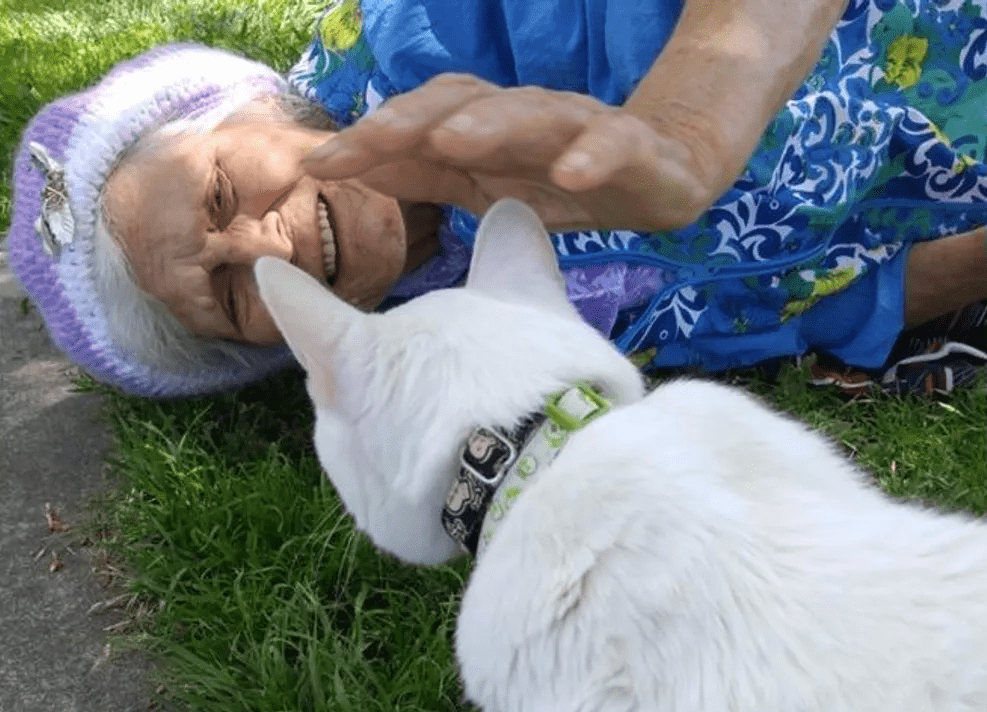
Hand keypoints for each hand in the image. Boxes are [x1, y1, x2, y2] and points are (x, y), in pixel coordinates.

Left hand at [303, 73, 723, 231]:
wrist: (660, 173)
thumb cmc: (558, 174)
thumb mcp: (482, 182)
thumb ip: (423, 173)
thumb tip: (351, 165)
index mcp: (486, 125)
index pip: (423, 118)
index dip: (374, 134)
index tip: (320, 162)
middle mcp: (527, 115)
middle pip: (468, 103)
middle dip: (416, 119)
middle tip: (371, 139)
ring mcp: (581, 126)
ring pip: (535, 114)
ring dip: (493, 125)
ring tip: (453, 142)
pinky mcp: (634, 148)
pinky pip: (615, 144)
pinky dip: (592, 155)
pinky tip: (570, 174)